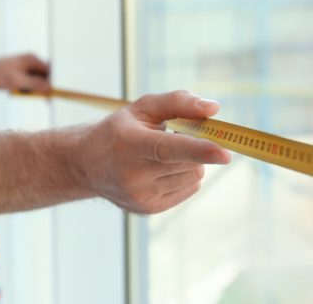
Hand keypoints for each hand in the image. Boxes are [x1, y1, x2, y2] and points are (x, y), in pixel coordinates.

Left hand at [0, 53, 50, 92]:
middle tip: (38, 96)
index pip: (49, 72)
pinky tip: (17, 89)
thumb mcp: (19, 82)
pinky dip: (25, 86)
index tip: (52, 94)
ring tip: (21, 91)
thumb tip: (50, 88)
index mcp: (32, 60)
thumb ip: (36, 84)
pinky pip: (28, 79)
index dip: (52, 83)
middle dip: (42, 86)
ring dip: (32, 87)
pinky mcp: (19, 70)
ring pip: (35, 79)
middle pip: (43, 75)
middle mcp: (30, 60)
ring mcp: (25, 65)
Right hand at [79, 90, 230, 213]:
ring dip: (189, 163)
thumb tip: (214, 109)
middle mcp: (133, 174)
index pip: (168, 149)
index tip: (224, 153)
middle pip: (190, 163)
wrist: (88, 165)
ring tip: (162, 155)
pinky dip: (184, 176)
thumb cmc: (119, 130)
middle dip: (195, 148)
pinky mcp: (149, 209)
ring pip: (193, 176)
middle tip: (176, 136)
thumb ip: (178, 102)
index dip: (199, 149)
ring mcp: (141, 196)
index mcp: (130, 144)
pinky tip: (161, 170)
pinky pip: (189, 189)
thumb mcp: (143, 107)